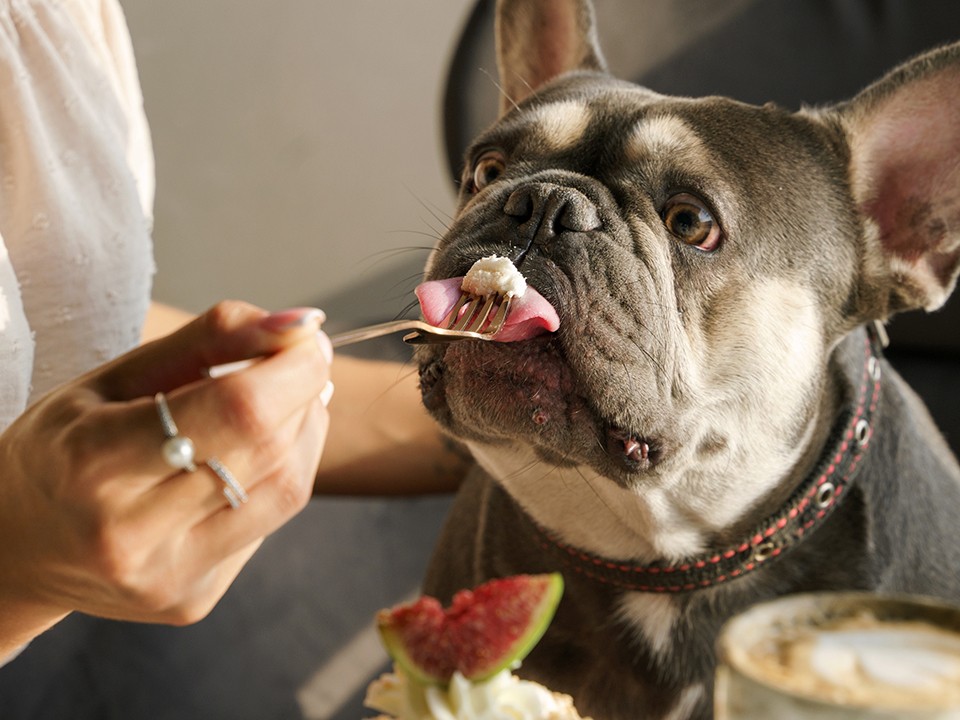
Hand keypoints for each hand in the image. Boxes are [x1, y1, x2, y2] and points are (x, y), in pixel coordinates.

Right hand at [0, 301, 331, 652]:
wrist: (17, 546)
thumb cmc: (65, 445)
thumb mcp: (113, 375)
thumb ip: (209, 340)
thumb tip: (300, 324)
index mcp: (95, 462)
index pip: (239, 409)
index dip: (295, 366)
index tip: (305, 335)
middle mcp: (131, 534)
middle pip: (271, 448)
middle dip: (303, 391)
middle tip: (296, 361)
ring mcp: (168, 576)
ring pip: (287, 488)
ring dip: (303, 431)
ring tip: (279, 402)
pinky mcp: (194, 600)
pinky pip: (270, 522)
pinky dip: (280, 472)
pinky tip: (252, 454)